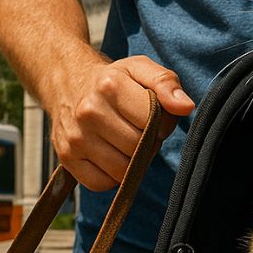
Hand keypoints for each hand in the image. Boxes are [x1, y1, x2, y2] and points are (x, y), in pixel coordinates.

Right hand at [50, 55, 194, 190]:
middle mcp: (88, 112)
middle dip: (146, 142)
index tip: (154, 116)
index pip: (153, 121)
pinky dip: (110, 175)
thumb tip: (185, 107)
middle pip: (138, 148)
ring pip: (122, 171)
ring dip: (130, 161)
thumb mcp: (140, 68)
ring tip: (124, 141)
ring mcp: (75, 137)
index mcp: (109, 85)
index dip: (162, 122)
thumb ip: (166, 83)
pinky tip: (108, 154)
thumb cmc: (111, 80)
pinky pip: (101, 183)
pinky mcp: (66, 157)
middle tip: (138, 129)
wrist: (67, 83)